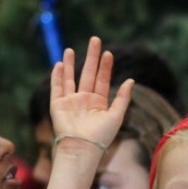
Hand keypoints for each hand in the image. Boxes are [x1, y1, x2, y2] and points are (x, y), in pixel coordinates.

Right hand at [50, 36, 133, 151]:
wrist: (82, 148)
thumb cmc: (101, 136)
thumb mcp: (116, 115)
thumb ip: (123, 98)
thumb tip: (131, 80)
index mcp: (98, 103)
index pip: (102, 79)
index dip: (105, 66)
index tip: (108, 53)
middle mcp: (84, 100)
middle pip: (87, 74)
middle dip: (91, 57)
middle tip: (94, 40)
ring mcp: (70, 102)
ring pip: (70, 78)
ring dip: (70, 64)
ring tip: (70, 49)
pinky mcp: (57, 105)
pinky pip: (57, 87)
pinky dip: (57, 76)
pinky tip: (58, 64)